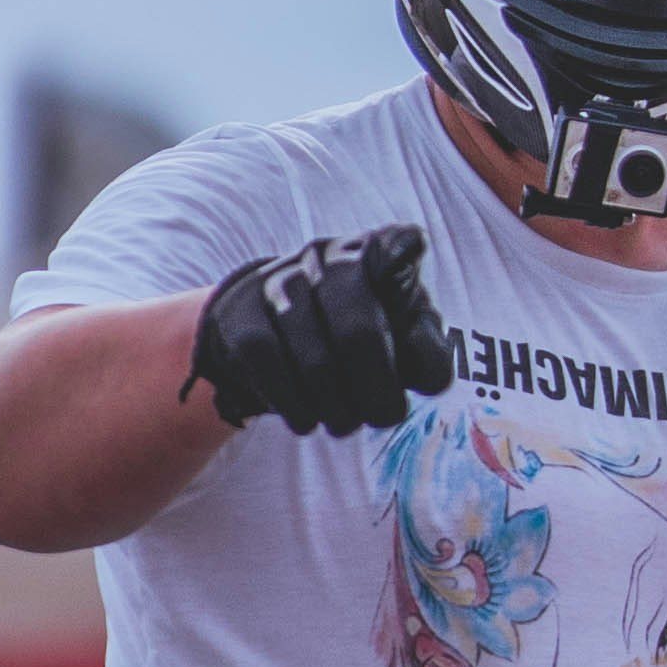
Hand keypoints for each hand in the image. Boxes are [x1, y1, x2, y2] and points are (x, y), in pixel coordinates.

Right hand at [191, 226, 460, 435]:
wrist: (268, 338)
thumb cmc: (352, 341)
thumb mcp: (399, 343)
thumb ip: (426, 354)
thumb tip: (427, 369)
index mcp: (375, 255)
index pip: (397, 243)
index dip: (403, 252)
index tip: (408, 260)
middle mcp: (328, 257)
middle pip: (359, 331)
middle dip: (377, 392)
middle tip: (381, 418)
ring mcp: (280, 281)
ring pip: (315, 361)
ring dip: (336, 411)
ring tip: (342, 423)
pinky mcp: (240, 314)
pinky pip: (268, 366)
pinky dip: (294, 406)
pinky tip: (306, 419)